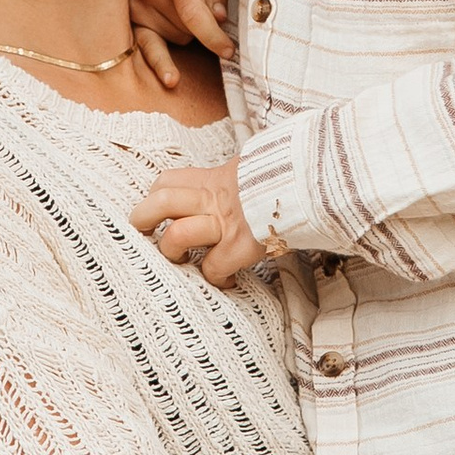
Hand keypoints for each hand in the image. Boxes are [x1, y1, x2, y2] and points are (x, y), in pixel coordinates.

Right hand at [128, 0, 231, 89]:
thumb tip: (218, 21)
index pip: (193, 14)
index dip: (213, 36)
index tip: (229, 51)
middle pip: (186, 31)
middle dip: (200, 25)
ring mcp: (131, 6)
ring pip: (173, 40)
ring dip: (183, 31)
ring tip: (178, 2)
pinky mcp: (125, 18)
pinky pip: (145, 48)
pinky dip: (161, 61)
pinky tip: (171, 78)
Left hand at [131, 162, 273, 286]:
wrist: (311, 186)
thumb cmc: (282, 182)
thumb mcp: (249, 173)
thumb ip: (227, 183)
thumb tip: (228, 187)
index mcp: (212, 179)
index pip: (166, 181)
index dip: (152, 198)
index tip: (152, 214)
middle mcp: (213, 200)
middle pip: (160, 202)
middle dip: (142, 220)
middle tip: (144, 235)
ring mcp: (226, 224)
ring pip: (177, 237)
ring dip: (173, 253)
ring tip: (183, 260)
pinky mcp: (242, 247)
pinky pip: (212, 268)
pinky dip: (215, 279)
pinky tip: (226, 281)